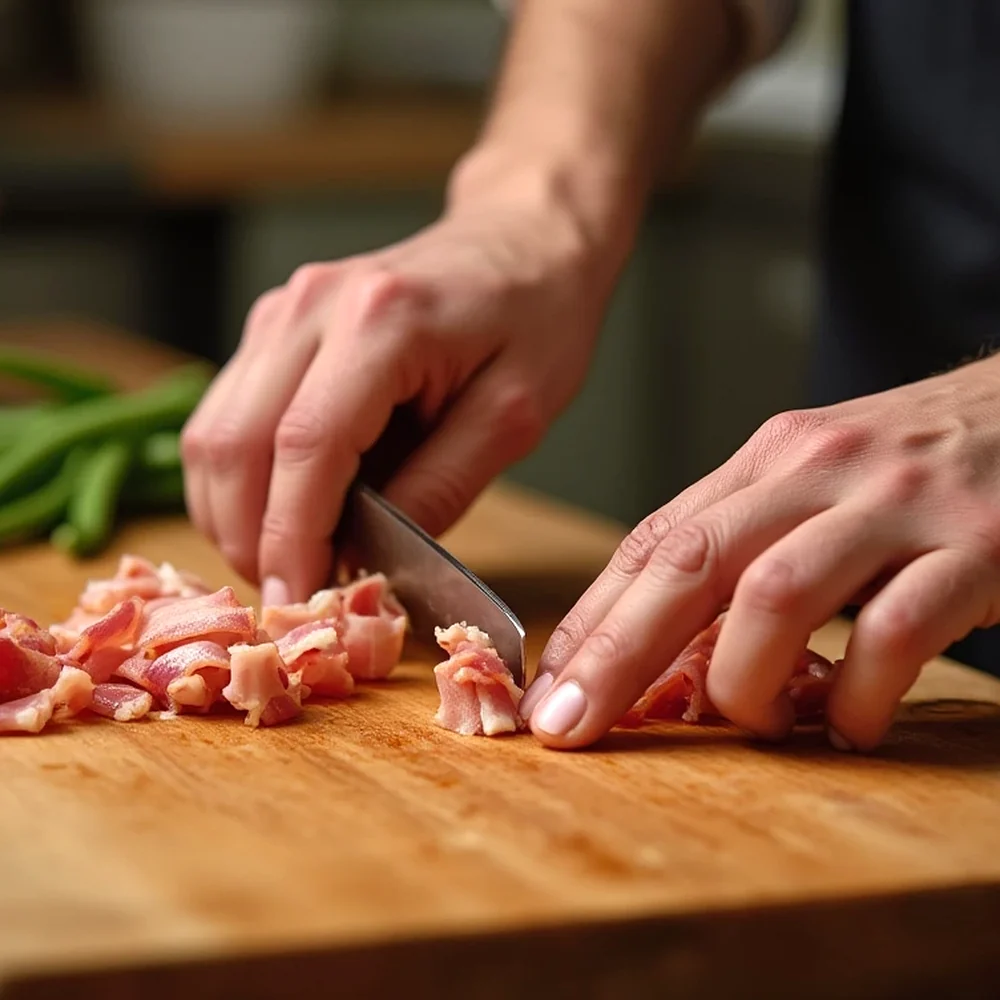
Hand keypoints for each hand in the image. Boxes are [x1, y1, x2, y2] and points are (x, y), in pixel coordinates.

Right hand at [181, 160, 619, 606]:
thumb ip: (441, 485)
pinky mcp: (275, 324)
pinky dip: (239, 476)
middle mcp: (311, 306)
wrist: (521, 238)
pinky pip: (228, 412)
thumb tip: (367, 555)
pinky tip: (277, 513)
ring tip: (280, 563)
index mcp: (380, 322)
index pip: (305, 448)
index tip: (295, 602)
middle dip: (247, 536)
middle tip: (286, 598)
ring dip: (231, 512)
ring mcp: (283, 309)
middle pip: (234, 442)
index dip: (290, 538)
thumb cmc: (537, 320)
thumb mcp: (516, 414)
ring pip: (214, 430)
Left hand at [522, 358, 999, 752]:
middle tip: (567, 726)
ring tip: (750, 720)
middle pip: (688, 563)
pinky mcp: (977, 544)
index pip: (654, 539)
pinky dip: (857, 693)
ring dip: (741, 679)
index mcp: (768, 458)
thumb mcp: (817, 481)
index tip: (546, 683)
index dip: (592, 617)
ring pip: (775, 595)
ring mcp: (894, 504)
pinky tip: (850, 722)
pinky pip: (894, 631)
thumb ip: (746, 542)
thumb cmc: (917, 463)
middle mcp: (816, 470)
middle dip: (615, 654)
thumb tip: (667, 640)